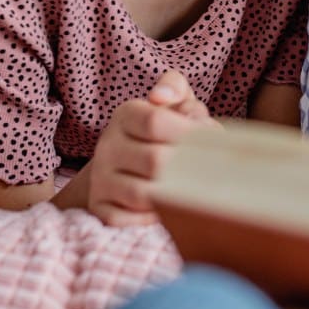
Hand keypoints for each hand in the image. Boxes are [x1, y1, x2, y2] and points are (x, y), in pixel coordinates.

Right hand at [83, 70, 209, 227]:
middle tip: (207, 170)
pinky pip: (127, 220)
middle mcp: (107, 145)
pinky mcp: (99, 207)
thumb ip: (175, 88)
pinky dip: (151, 220)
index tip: (209, 140)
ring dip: (174, 195)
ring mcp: (100, 178)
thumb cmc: (162, 132)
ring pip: (143, 195)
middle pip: (155, 161)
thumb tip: (162, 97)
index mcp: (125, 115)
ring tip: (191, 190)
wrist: (124, 165)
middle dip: (188, 167)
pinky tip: (166, 210)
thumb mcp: (172, 103)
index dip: (188, 133)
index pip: (155, 122)